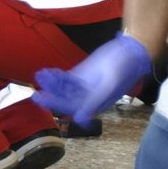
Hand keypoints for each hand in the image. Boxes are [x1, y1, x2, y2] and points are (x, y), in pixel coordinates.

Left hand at [33, 33, 150, 126]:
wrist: (131, 51)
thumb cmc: (124, 67)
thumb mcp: (110, 84)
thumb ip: (95, 100)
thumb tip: (79, 118)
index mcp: (96, 103)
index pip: (72, 107)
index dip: (56, 103)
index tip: (42, 97)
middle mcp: (88, 97)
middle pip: (65, 99)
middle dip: (51, 95)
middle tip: (36, 91)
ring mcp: (84, 86)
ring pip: (64, 89)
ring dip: (52, 84)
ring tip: (41, 76)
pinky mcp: (82, 75)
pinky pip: (67, 79)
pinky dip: (57, 76)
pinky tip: (48, 72)